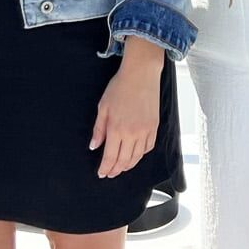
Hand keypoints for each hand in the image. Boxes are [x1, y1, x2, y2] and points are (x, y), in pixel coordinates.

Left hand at [90, 37, 162, 177]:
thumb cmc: (119, 87)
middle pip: (124, 161)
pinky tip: (136, 155)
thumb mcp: (103, 107)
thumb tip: (93, 146)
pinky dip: (141, 155)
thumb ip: (98, 129)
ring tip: (121, 167)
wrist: (140, 74)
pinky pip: (148, 147)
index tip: (102, 173)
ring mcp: (145, 131)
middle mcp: (132, 133)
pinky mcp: (154, 127)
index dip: (105, 168)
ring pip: (137, 157)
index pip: (110, 157)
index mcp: (116, 129)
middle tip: (110, 173)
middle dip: (116, 170)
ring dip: (128, 165)